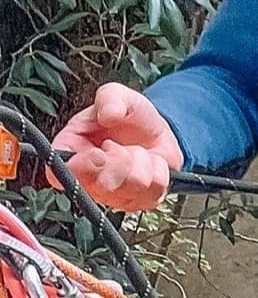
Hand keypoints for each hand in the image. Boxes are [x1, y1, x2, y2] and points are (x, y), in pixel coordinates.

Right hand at [52, 85, 182, 213]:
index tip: (98, 154)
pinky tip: (150, 160)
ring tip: (135, 150)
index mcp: (71, 152)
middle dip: (117, 162)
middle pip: (99, 187)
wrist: (156, 131)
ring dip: (140, 161)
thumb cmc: (128, 117)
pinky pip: (154, 189)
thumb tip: (109, 113)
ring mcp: (116, 195)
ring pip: (131, 186)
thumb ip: (110, 98)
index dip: (80, 168)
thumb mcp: (116, 95)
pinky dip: (158, 169)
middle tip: (117, 145)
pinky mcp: (141, 201)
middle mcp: (90, 179)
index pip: (59, 174)